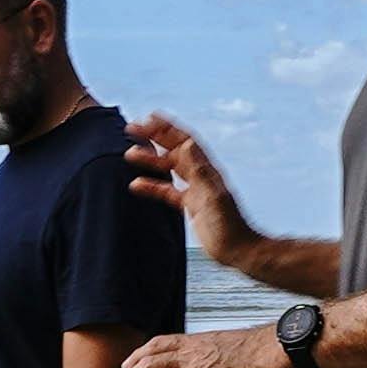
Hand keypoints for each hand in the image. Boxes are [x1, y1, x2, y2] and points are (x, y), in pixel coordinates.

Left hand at [110, 320, 295, 367]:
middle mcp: (190, 357)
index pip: (158, 345)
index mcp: (194, 343)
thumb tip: (208, 366)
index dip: (139, 354)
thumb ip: (210, 355)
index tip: (127, 364)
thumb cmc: (256, 349)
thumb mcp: (225, 345)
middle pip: (148, 366)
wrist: (272, 351)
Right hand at [126, 110, 248, 262]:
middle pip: (174, 150)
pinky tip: (136, 184)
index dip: (167, 128)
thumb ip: (199, 171)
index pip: (185, 141)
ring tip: (129, 154)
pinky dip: (152, 186)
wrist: (237, 249)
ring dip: (150, 159)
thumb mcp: (212, 196)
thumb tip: (187, 143)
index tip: (148, 118)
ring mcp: (195, 189)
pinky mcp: (189, 205)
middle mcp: (201, 175)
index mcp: (207, 170)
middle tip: (132, 129)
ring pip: (169, 168)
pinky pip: (167, 191)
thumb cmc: (229, 225)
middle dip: (154, 137)